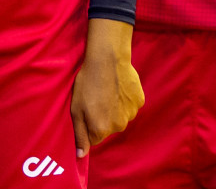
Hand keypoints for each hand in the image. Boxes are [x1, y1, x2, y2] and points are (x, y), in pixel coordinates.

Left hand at [70, 19, 143, 157]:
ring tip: (107, 90)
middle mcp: (118, 127)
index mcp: (101, 130)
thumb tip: (81, 156)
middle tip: (97, 98)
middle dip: (102, 116)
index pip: (94, 137)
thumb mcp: (75, 109)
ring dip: (114, 108)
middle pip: (109, 128)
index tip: (87, 108)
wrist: (107, 60)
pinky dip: (125, 99)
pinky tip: (118, 87)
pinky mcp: (139, 102)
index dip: (89, 123)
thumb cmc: (87, 83)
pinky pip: (130, 106)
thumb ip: (80, 135)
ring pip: (120, 117)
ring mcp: (131, 114)